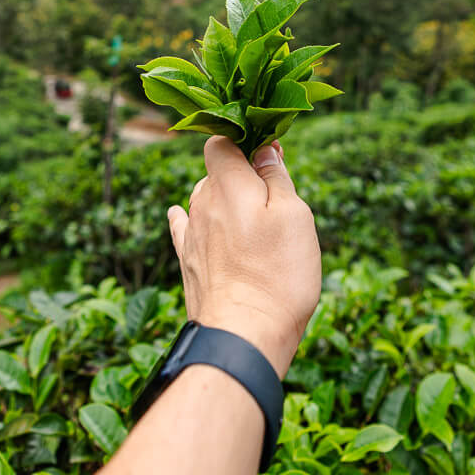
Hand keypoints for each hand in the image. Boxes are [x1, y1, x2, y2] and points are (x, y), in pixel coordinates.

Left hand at [166, 137, 321, 377]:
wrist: (243, 334)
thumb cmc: (276, 273)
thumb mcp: (294, 216)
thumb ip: (276, 178)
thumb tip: (265, 150)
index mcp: (228, 184)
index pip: (221, 141)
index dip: (244, 140)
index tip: (269, 153)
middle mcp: (201, 203)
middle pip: (216, 173)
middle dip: (241, 176)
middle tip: (273, 197)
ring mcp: (191, 234)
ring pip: (205, 201)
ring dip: (225, 202)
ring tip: (251, 223)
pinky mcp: (186, 262)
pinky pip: (183, 228)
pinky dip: (190, 218)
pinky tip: (180, 214)